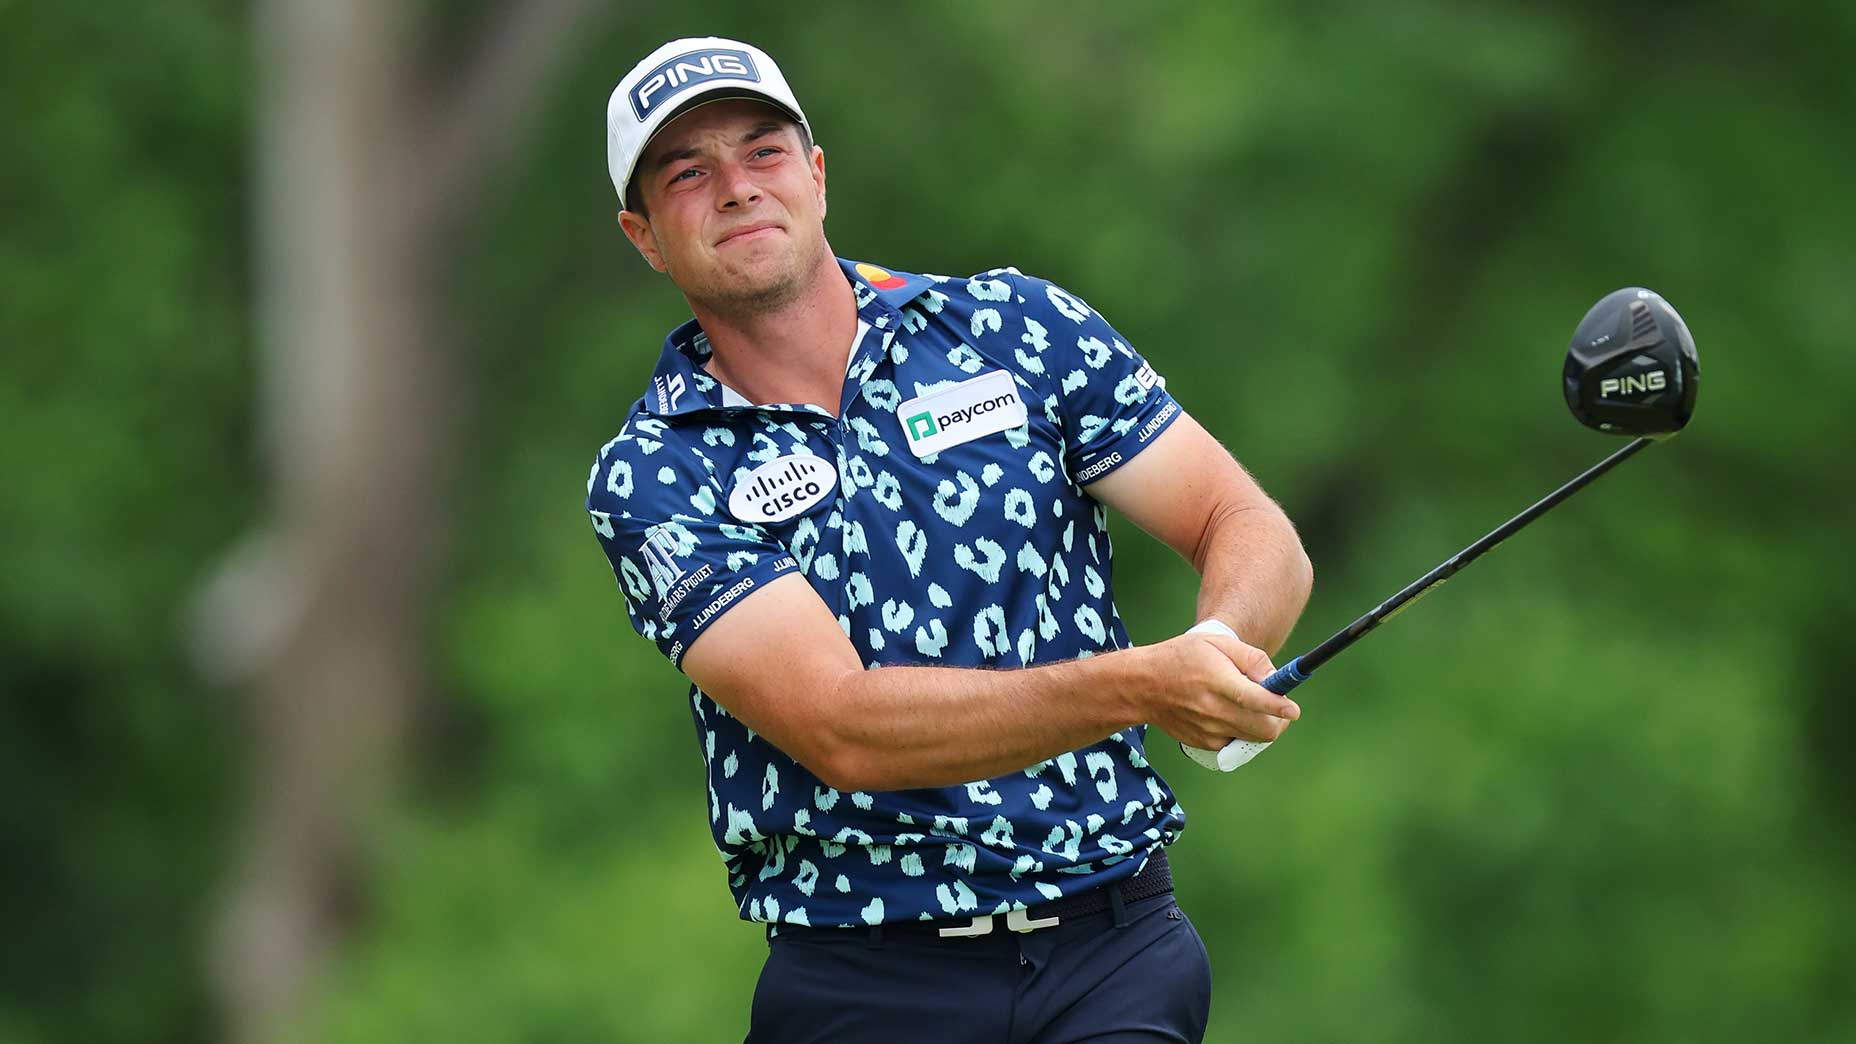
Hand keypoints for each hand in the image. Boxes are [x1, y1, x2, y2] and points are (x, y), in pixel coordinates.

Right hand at [1142, 627, 1300, 751]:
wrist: (1142, 686)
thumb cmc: (1182, 658)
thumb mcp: (1216, 642)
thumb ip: (1251, 658)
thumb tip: (1275, 679)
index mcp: (1217, 680)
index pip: (1256, 699)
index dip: (1280, 707)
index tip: (1293, 709)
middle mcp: (1213, 710)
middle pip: (1263, 729)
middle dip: (1279, 720)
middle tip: (1278, 707)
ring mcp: (1208, 730)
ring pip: (1254, 739)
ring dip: (1262, 725)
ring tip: (1250, 706)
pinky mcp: (1204, 744)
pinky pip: (1236, 743)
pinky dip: (1242, 732)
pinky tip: (1229, 715)